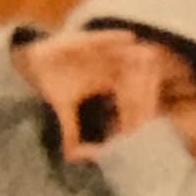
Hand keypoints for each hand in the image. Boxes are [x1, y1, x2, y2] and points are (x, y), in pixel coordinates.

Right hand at [11, 31, 164, 161]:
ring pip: (121, 52)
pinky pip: (105, 37)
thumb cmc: (54, 84)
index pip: (125, 91)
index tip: (147, 105)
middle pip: (130, 71)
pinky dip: (115, 37)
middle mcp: (105, 67)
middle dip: (143, 75)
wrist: (36, 61)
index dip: (136, 98)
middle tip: (159, 78)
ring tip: (151, 55)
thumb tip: (72, 158)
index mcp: (105, 83)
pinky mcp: (88, 39)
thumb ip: (71, 131)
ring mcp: (98, 52)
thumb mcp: (64, 110)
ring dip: (135, 53)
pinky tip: (130, 37)